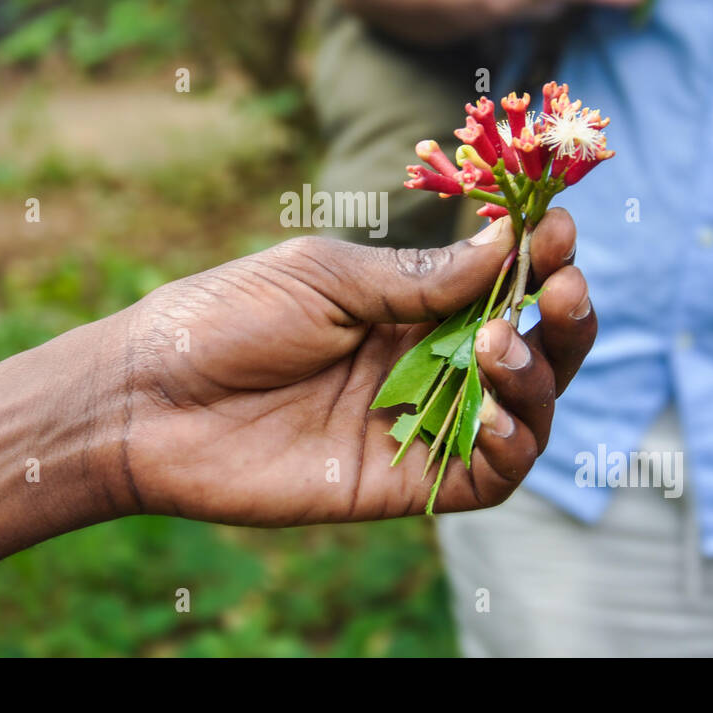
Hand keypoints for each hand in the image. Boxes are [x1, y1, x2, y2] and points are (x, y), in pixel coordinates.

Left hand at [98, 210, 594, 525]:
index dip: (541, 258)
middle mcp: (424, 361)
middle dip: (564, 316)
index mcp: (405, 303)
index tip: (563, 231)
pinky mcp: (403, 482)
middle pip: (530, 346)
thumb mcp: (327, 278)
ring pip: (523, 410)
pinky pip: (488, 475)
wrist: (149, 400)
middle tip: (561, 290)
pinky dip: (510, 444)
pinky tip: (491, 412)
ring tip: (501, 342)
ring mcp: (417, 422)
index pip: (500, 283)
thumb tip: (508, 242)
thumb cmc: (224, 317)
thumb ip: (419, 277)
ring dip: (537, 375)